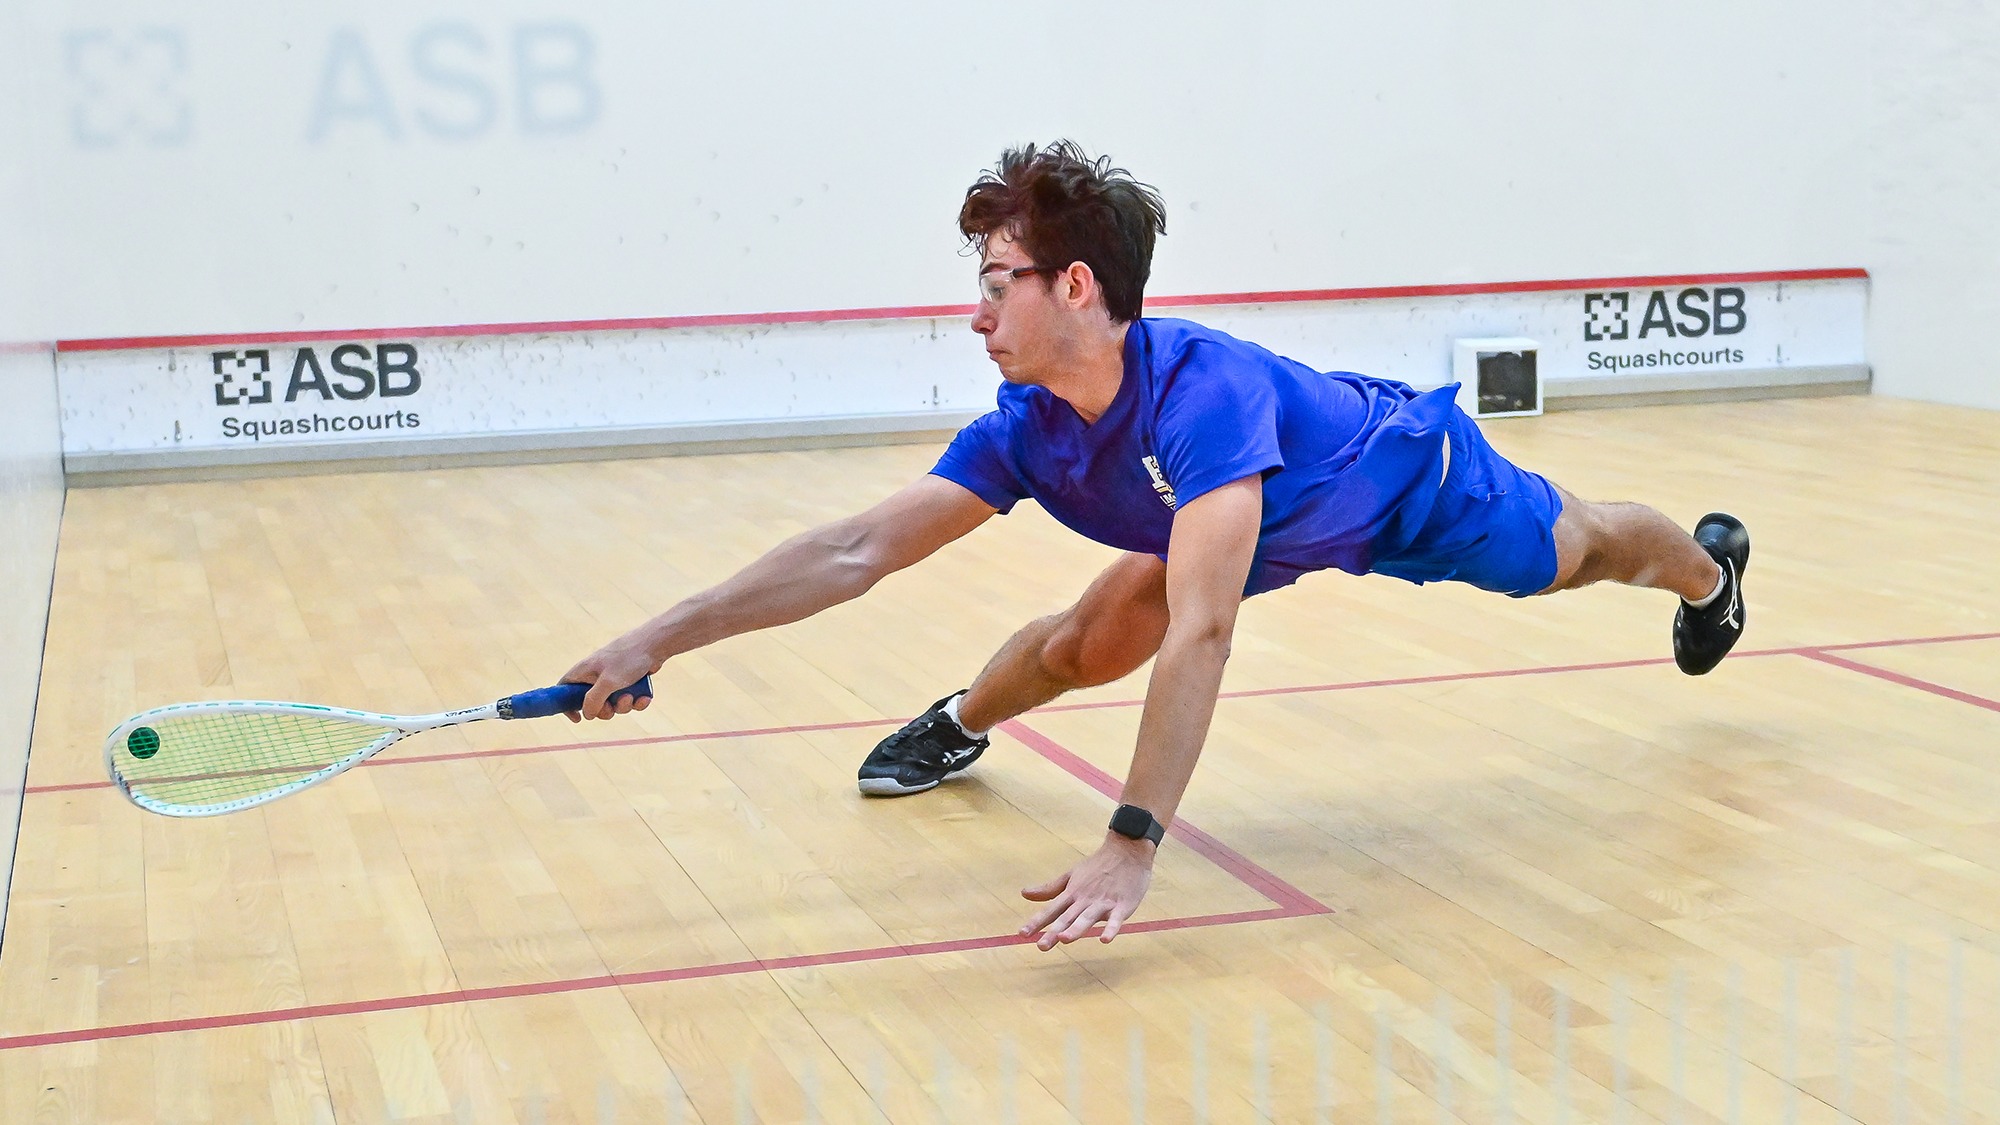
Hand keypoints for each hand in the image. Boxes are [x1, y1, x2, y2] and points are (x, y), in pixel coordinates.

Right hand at [560, 635, 661, 721]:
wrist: (656, 644)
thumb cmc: (628, 659)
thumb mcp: (608, 682)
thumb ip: (593, 700)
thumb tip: (587, 715)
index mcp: (584, 671)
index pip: (564, 688)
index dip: (566, 705)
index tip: (578, 718)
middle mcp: (596, 675)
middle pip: (592, 703)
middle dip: (604, 710)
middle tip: (612, 707)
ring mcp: (613, 678)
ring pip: (613, 703)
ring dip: (623, 706)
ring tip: (631, 697)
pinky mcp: (629, 681)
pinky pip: (628, 699)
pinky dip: (636, 701)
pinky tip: (645, 698)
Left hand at [1020, 833, 1155, 949]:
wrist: (1127, 850)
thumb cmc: (1097, 866)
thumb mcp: (1071, 876)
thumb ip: (1049, 888)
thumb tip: (1024, 894)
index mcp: (1072, 893)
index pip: (1052, 910)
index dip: (1037, 922)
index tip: (1022, 933)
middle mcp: (1085, 899)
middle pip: (1068, 917)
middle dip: (1054, 931)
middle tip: (1041, 946)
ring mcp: (1104, 902)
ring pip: (1088, 917)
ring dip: (1077, 928)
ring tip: (1065, 939)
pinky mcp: (1123, 905)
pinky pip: (1116, 919)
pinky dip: (1111, 929)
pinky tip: (1105, 940)